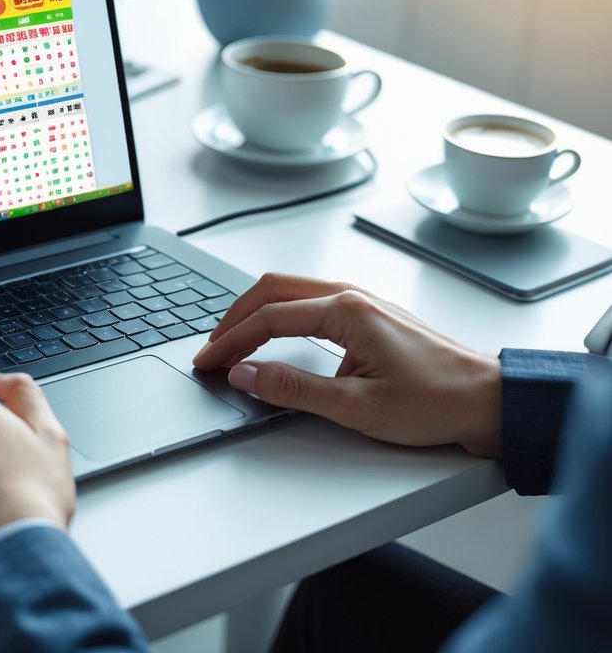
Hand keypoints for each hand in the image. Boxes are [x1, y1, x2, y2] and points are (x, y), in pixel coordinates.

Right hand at [193, 274, 502, 457]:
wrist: (489, 400)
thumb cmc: (437, 402)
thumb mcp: (357, 407)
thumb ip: (293, 390)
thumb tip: (246, 375)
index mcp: (346, 311)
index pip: (268, 318)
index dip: (230, 342)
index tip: (208, 362)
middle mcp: (352, 296)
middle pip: (271, 289)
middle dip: (233, 318)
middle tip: (210, 349)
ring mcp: (361, 301)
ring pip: (289, 289)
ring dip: (254, 312)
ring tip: (232, 341)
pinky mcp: (368, 314)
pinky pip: (309, 300)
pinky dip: (278, 313)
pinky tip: (272, 333)